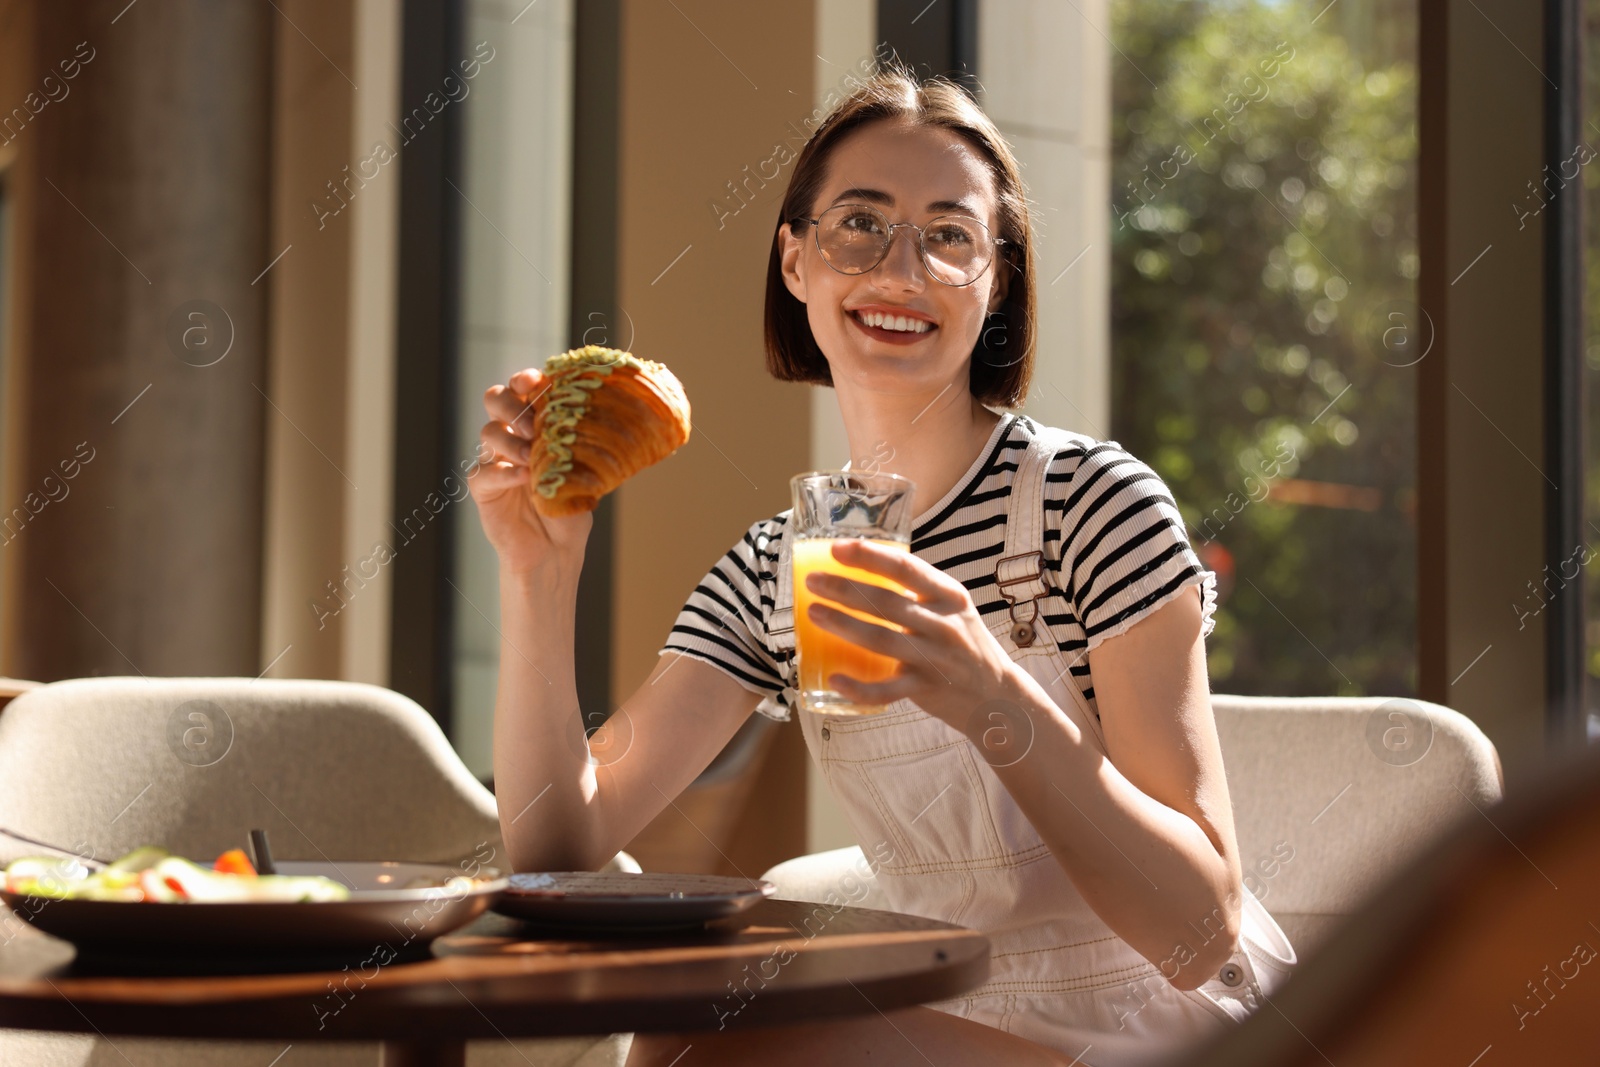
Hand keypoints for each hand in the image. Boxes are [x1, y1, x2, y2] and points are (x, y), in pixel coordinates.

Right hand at [469, 369, 592, 574]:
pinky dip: (503, 472)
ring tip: (532, 457)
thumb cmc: (570, 508)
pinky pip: (482, 472)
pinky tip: (524, 478)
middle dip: (513, 405)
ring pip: (488, 432)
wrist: (556, 551)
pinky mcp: (483, 489)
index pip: (523, 390)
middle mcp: (512, 437)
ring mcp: (494, 461)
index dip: (525, 380)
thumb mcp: (583, 472)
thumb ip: (582, 445)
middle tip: (534, 425)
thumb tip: (601, 418)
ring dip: (510, 440)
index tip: (536, 380)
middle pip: (495, 399)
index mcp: (535, 425)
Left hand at [803, 540, 1024, 726]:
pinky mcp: (926, 689)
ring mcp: (936, 658)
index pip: (906, 568)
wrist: (997, 695)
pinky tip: (834, 678)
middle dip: (844, 590)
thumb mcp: (952, 609)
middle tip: (812, 582)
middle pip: (886, 602)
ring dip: (843, 625)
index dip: (869, 556)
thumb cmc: (963, 644)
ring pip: (881, 640)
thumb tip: (863, 570)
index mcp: (949, 595)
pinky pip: (887, 690)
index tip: (836, 549)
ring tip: (814, 613)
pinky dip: (859, 687)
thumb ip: (918, 592)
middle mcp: (944, 623)